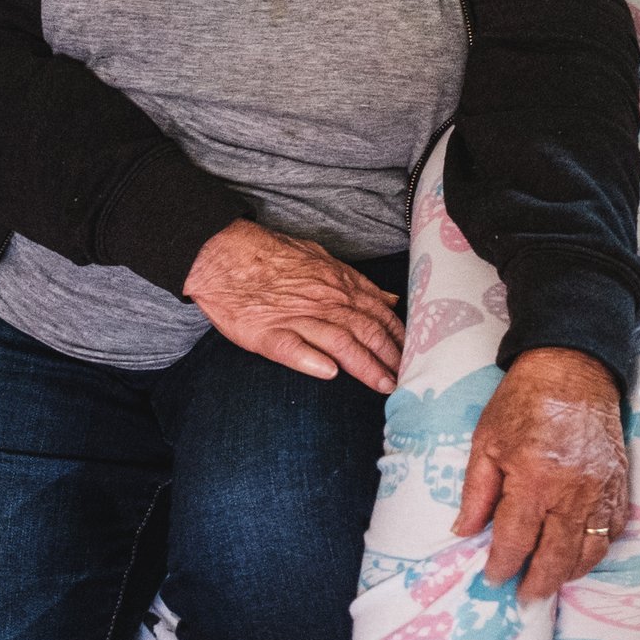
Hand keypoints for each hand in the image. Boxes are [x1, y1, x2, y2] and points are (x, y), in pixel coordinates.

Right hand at [182, 220, 406, 393]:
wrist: (224, 252)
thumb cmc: (272, 256)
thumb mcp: (321, 259)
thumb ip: (356, 282)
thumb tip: (389, 298)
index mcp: (338, 283)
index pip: (379, 313)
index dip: (399, 337)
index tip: (415, 356)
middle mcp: (323, 300)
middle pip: (366, 331)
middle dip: (391, 358)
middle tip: (408, 381)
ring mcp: (295, 317)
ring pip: (339, 342)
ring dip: (365, 366)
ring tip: (384, 387)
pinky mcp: (266, 333)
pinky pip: (292, 348)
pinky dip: (312, 361)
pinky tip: (329, 374)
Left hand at [454, 347, 628, 600]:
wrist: (573, 369)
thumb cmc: (522, 402)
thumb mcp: (486, 441)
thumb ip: (476, 491)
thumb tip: (464, 531)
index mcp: (532, 481)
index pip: (514, 542)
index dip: (501, 567)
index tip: (493, 579)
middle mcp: (571, 493)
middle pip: (555, 558)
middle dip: (536, 585)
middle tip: (523, 599)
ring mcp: (600, 491)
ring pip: (589, 552)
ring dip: (568, 574)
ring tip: (549, 581)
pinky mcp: (619, 485)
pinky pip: (612, 531)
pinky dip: (596, 550)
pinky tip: (579, 554)